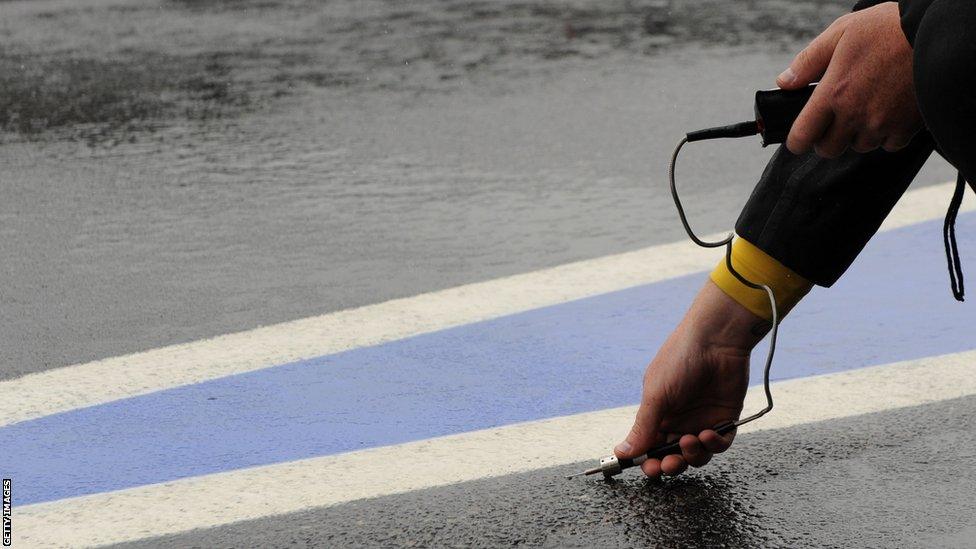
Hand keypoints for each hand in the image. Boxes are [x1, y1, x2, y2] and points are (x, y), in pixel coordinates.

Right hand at [615, 281, 764, 476]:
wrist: (716, 340)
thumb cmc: (679, 360)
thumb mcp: (656, 395)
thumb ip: (643, 427)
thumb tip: (621, 452)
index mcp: (658, 413)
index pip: (649, 446)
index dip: (647, 460)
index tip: (648, 469)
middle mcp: (679, 419)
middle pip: (672, 455)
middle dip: (669, 464)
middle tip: (668, 464)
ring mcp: (702, 420)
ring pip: (696, 454)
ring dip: (692, 455)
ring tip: (690, 441)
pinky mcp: (725, 418)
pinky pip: (720, 444)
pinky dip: (714, 445)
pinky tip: (708, 434)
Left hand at [778, 2, 921, 157]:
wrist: (937, 35)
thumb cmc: (887, 29)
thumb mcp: (841, 33)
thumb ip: (808, 62)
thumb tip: (784, 82)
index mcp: (833, 94)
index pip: (803, 136)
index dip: (797, 141)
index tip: (799, 138)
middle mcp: (854, 115)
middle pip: (829, 149)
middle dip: (826, 139)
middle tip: (833, 121)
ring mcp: (881, 124)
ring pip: (859, 146)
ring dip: (857, 135)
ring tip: (865, 108)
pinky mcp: (905, 128)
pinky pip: (887, 145)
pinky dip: (885, 134)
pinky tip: (888, 112)